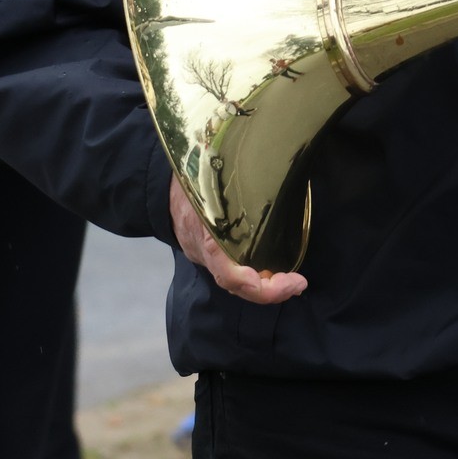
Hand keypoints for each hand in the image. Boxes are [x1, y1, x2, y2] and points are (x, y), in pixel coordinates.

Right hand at [169, 176, 307, 304]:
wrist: (160, 188)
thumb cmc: (193, 177)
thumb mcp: (213, 175)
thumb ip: (241, 178)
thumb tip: (274, 167)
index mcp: (205, 232)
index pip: (227, 273)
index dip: (257, 286)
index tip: (290, 280)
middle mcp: (204, 252)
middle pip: (234, 285)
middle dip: (269, 291)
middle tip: (297, 284)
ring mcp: (204, 257)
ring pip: (234, 284)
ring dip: (264, 287)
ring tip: (291, 282)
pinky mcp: (207, 256)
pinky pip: (231, 274)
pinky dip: (252, 278)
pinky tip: (271, 273)